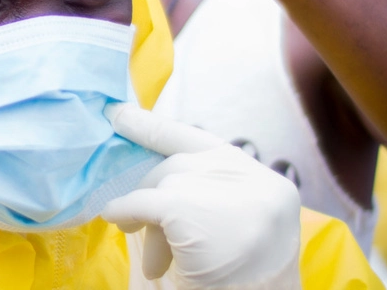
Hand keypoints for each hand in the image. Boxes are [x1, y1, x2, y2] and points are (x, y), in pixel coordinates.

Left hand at [102, 103, 300, 288]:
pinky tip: (118, 219)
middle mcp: (253, 179)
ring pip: (164, 184)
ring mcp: (223, 190)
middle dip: (154, 193)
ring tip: (154, 258)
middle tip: (132, 224)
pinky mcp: (188, 207)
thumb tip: (155, 180)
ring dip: (148, 220)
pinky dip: (125, 211)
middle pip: (181, 165)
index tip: (120, 114)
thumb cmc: (245, 281)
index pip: (206, 143)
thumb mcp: (240, 225)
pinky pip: (142, 203)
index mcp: (269, 183)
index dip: (158, 128)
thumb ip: (212, 193)